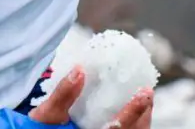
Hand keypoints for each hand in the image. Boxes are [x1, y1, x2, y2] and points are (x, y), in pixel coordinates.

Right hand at [29, 66, 154, 127]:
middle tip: (147, 92)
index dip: (134, 110)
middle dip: (143, 115)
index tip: (146, 91)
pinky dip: (130, 124)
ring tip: (142, 99)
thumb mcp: (47, 113)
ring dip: (139, 120)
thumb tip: (80, 70)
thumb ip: (63, 93)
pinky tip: (130, 111)